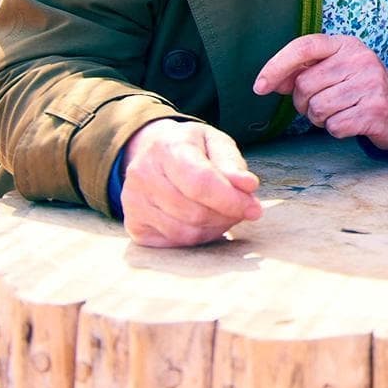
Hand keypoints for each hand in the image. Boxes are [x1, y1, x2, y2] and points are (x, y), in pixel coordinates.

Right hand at [120, 119, 262, 246]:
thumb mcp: (217, 144)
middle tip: (240, 209)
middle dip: (226, 216)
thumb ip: (233, 165)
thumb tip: (248, 186)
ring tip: (223, 214)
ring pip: (185, 233)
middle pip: (194, 212)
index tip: (254, 209)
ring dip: (214, 229)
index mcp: (168, 148)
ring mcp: (133, 202)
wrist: (156, 153)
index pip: (200, 183)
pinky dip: (197, 238)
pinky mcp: (134, 226)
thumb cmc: (194, 149)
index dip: (231, 200)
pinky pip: (174, 243)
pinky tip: (204, 222)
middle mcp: (143, 175)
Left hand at [253, 33, 387, 149]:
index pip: (304, 47)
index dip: (277, 66)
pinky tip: (350, 121)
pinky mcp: (375, 111)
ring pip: (317, 108)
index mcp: (346, 45)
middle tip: (320, 103)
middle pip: (305, 85)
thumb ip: (302, 72)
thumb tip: (269, 82)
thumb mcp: (335, 70)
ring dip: (319, 118)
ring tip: (337, 112)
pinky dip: (335, 129)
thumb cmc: (359, 87)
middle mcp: (360, 60)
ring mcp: (370, 85)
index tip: (260, 87)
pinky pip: (334, 126)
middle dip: (303, 102)